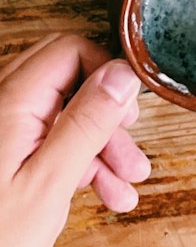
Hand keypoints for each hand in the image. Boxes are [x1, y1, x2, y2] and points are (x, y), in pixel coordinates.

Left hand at [0, 35, 150, 246]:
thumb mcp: (48, 187)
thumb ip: (86, 124)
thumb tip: (122, 74)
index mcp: (9, 105)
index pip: (69, 52)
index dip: (106, 75)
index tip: (130, 112)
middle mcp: (1, 110)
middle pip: (67, 82)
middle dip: (106, 115)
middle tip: (132, 149)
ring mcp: (0, 136)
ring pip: (59, 115)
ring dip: (97, 145)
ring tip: (128, 184)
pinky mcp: (1, 161)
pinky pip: (44, 143)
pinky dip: (75, 163)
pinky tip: (105, 194)